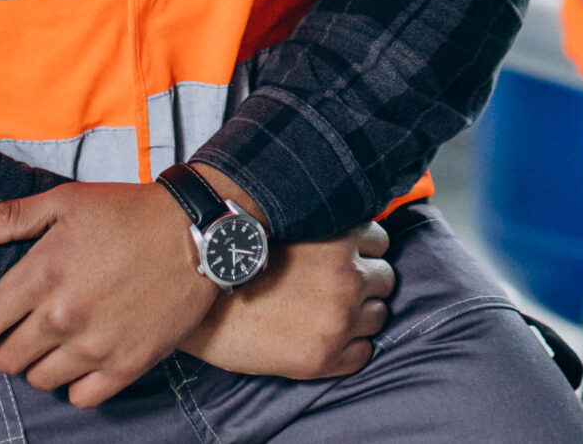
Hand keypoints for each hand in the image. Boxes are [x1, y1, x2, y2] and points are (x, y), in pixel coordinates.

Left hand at [0, 179, 223, 406]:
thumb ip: (6, 219)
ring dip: (41, 364)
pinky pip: (82, 397)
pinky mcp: (128, 364)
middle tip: (25, 328)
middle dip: (7, 345)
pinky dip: (77, 383)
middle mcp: (64, 315)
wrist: (198, 233)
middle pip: (6, 360)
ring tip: (57, 341)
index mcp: (42, 273)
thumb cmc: (129, 212)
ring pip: (40, 380)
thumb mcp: (66, 201)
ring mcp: (96, 344)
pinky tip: (84, 358)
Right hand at [179, 219, 393, 379]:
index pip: (379, 241)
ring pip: (378, 315)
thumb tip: (343, 232)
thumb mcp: (282, 226)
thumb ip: (319, 228)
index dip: (361, 251)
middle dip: (364, 282)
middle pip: (384, 278)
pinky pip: (363, 353)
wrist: (198, 306)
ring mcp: (340, 319)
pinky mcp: (327, 357)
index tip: (344, 259)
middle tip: (333, 289)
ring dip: (359, 315)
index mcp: (339, 239)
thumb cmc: (232, 263)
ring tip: (324, 314)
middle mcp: (347, 278)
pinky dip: (349, 348)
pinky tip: (321, 338)